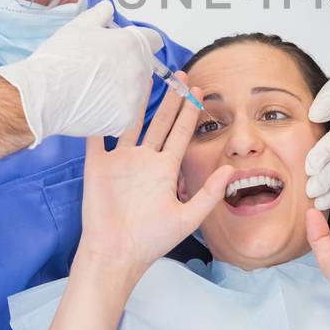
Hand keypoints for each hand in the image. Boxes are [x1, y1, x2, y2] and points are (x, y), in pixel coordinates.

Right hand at [0, 0, 164, 144]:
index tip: (126, 48)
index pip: (153, 41)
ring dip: (124, 90)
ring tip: (96, 90)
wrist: (43, 94)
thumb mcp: (79, 27)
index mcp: (132, 44)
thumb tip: (107, 9)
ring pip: (137, 91)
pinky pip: (126, 113)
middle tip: (103, 70)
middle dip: (129, 66)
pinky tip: (94, 105)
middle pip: (144, 67)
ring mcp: (135, 97)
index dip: (139, 42)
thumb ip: (99, 15)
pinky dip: (114, 111)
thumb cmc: (60, 58)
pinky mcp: (126, 120)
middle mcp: (139, 70)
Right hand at [75, 88, 233, 278]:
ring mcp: (121, 161)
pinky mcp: (98, 166)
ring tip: (147, 77)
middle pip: (160, 122)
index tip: (199, 90)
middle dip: (171, 99)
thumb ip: (209, 194)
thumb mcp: (187, 218)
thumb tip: (230, 170)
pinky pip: (98, 136)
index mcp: (165, 170)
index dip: (190, 112)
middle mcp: (145, 161)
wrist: (115, 254)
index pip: (181, 134)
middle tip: (180, 75)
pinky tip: (105, 98)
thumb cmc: (150, 241)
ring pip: (132, 123)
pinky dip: (100, 118)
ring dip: (139, 102)